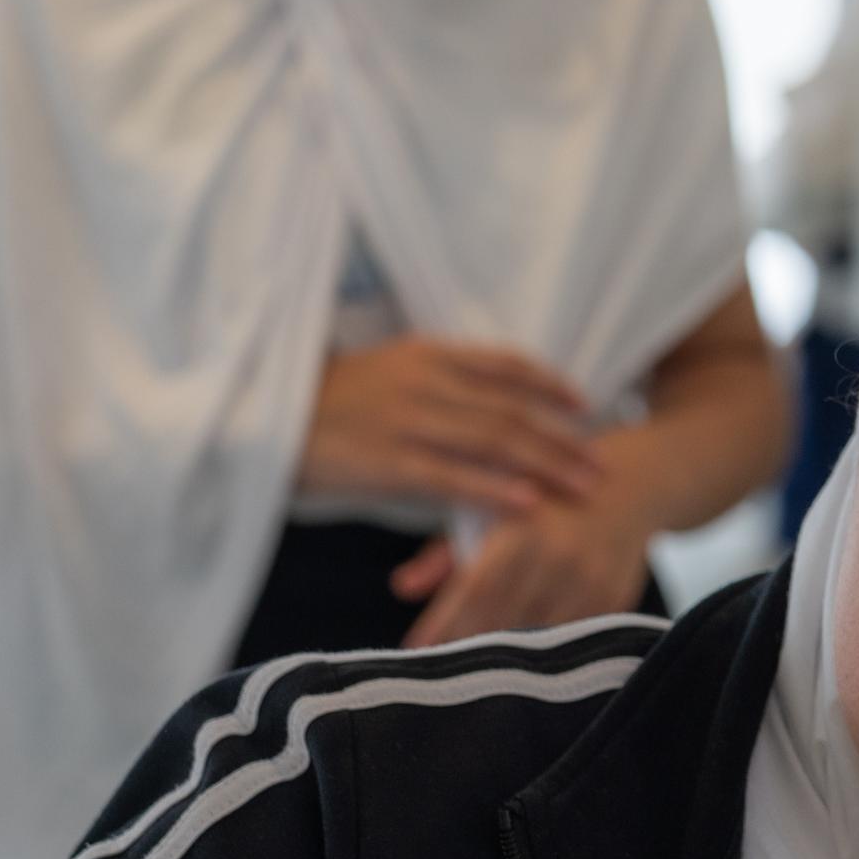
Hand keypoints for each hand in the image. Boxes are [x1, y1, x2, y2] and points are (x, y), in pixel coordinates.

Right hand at [298, 335, 606, 514]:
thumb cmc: (314, 402)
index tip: (585, 402)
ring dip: (546, 464)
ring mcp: (405, 420)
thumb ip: (425, 384)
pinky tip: (529, 505)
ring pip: (494, 441)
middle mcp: (421, 381)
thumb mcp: (376, 375)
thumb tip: (472, 406)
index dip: (548, 383)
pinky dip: (496, 490)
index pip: (502, 363)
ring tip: (584, 486)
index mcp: (420, 353)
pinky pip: (454, 477)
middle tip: (603, 461)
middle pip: (510, 408)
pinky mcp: (386, 461)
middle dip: (563, 436)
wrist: (255, 416)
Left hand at [392, 469, 657, 647]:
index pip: (474, 589)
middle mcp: (557, 557)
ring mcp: (590, 580)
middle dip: (467, 646)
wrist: (633, 480)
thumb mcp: (493, 509)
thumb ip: (446, 551)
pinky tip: (526, 667)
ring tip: (476, 677)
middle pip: (503, 619)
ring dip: (507, 658)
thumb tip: (402, 588)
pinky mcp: (616, 598)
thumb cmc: (544, 495)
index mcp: (521, 530)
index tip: (416, 651)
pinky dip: (549, 653)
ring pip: (539, 636)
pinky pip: (575, 637)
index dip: (444, 623)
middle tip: (436, 673)